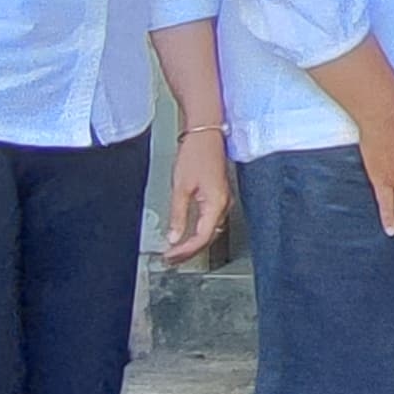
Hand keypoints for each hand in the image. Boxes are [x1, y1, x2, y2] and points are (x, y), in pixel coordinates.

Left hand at [162, 127, 232, 262]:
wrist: (205, 134)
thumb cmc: (196, 154)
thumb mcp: (180, 187)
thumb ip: (177, 215)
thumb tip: (174, 236)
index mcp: (216, 203)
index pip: (201, 237)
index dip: (185, 251)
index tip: (170, 256)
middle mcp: (223, 205)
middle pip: (208, 238)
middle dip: (189, 251)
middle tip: (170, 259)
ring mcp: (223, 201)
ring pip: (210, 231)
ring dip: (193, 243)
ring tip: (176, 251)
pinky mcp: (219, 196)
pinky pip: (210, 222)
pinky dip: (198, 232)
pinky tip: (187, 234)